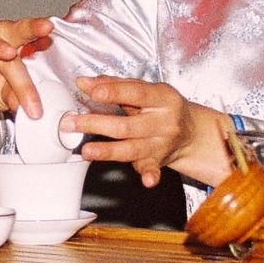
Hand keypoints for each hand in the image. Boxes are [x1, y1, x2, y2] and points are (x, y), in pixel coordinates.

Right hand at [0, 17, 53, 173]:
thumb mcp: (6, 95)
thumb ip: (18, 97)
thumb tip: (33, 111)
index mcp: (14, 44)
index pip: (31, 38)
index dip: (42, 35)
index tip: (54, 35)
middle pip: (13, 31)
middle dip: (30, 29)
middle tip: (46, 28)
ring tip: (9, 53)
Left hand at [69, 76, 233, 187]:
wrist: (191, 132)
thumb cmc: (162, 106)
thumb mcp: (145, 90)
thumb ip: (114, 85)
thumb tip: (84, 82)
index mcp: (161, 98)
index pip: (136, 93)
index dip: (113, 92)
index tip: (92, 92)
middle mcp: (163, 122)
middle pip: (127, 125)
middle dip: (96, 124)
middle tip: (72, 123)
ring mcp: (161, 143)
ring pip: (132, 148)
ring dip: (108, 151)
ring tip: (87, 150)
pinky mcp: (158, 161)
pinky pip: (153, 168)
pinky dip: (150, 175)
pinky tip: (147, 180)